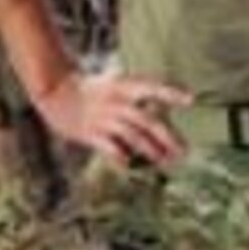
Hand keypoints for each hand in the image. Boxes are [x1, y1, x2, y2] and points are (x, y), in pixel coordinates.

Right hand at [39, 68, 190, 167]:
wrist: (56, 91)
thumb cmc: (94, 90)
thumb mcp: (117, 85)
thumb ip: (139, 98)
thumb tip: (165, 113)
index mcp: (124, 85)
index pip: (152, 86)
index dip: (171, 92)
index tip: (191, 100)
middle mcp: (116, 101)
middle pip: (147, 119)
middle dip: (168, 136)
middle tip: (185, 151)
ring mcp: (103, 117)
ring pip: (132, 135)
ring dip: (150, 150)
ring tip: (165, 161)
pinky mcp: (90, 132)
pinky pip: (109, 147)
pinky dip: (120, 156)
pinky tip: (129, 164)